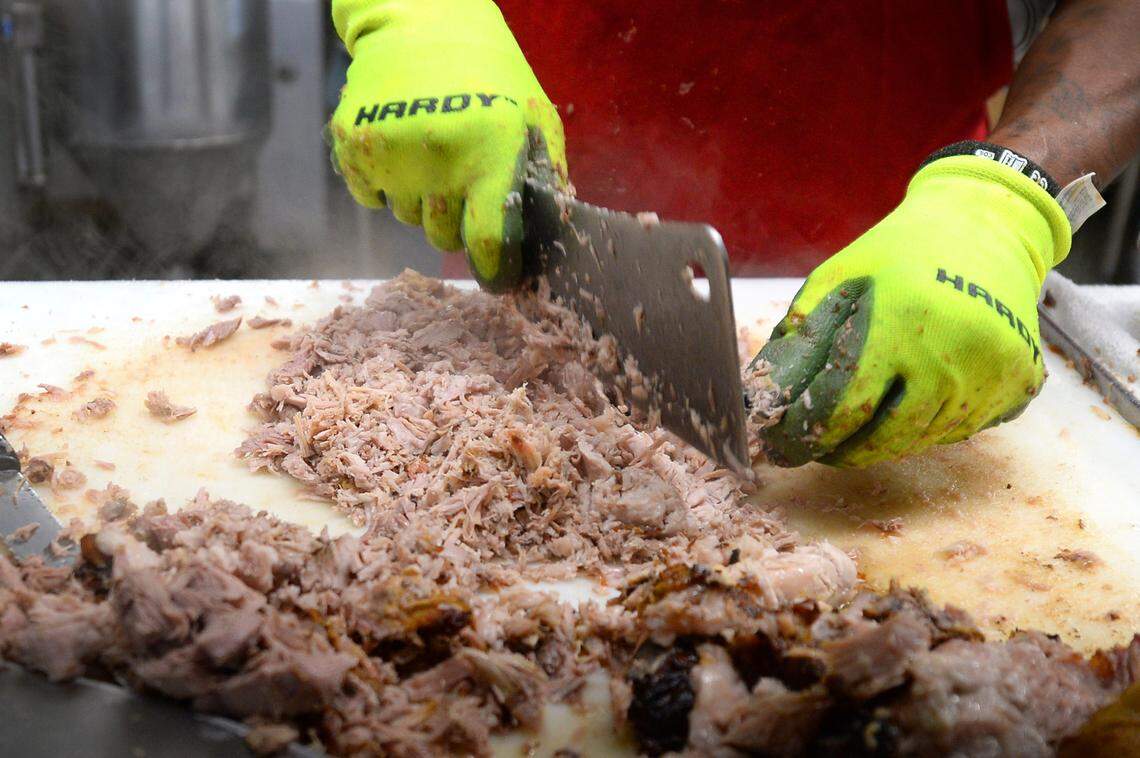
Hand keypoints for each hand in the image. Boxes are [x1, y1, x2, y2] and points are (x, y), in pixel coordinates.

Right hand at [329, 0, 566, 289]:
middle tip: (462, 180)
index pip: (488, 239)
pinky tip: (402, 146)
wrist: (423, 22)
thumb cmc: (492, 76)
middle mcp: (440, 155)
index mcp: (490, 150)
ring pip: (408, 219)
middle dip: (457, 222)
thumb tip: (542, 242)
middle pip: (445, 238)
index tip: (497, 279)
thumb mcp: (537, 119)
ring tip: (433, 151)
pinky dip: (385, 183)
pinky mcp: (353, 143)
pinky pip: (371, 198)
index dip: (494, 270)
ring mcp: (392, 151)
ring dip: (421, 200)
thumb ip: (545, 181)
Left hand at [751, 155, 1070, 466]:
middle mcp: (950, 354)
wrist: (986, 226)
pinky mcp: (1016, 384)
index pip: (842, 406)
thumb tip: (765, 394)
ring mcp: (990, 373)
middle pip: (884, 438)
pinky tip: (902, 412)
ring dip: (880, 446)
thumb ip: (802, 335)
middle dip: (840, 452)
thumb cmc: (902, 252)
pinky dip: (923, 431)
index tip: (783, 446)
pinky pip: (959, 431)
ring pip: (921, 441)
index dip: (806, 435)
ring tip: (853, 433)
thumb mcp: (839, 277)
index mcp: (899, 323)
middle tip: (814, 450)